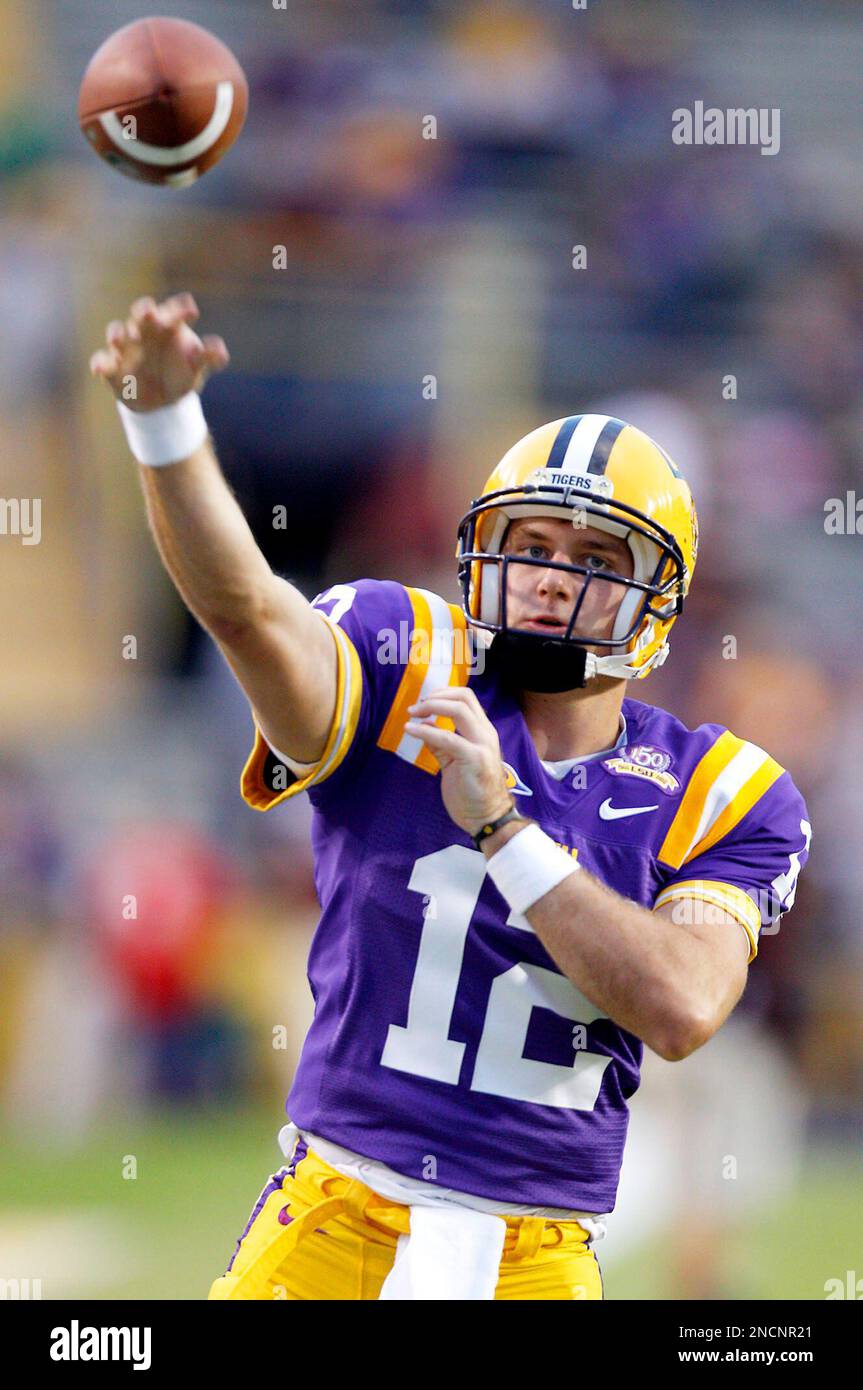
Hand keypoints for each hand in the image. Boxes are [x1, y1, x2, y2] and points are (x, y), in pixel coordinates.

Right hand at [89, 292, 228, 411]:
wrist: (163, 400)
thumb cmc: (181, 372)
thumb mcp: (198, 366)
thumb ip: (210, 357)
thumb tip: (220, 353)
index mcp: (168, 325)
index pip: (174, 311)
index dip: (181, 309)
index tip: (192, 311)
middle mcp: (145, 330)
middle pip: (142, 314)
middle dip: (143, 312)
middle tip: (147, 313)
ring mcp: (126, 346)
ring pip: (117, 333)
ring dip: (117, 335)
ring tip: (119, 340)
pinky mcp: (113, 366)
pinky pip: (103, 361)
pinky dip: (100, 364)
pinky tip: (99, 369)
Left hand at [404, 686, 513, 837]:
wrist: (486, 817)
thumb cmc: (471, 792)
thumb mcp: (454, 761)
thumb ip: (442, 744)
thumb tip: (425, 724)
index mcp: (483, 732)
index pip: (466, 698)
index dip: (443, 693)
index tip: (423, 702)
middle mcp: (485, 733)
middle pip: (464, 697)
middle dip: (436, 696)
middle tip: (416, 707)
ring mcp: (482, 745)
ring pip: (459, 710)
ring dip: (432, 707)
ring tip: (412, 714)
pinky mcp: (474, 759)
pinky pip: (447, 738)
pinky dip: (426, 731)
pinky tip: (410, 730)